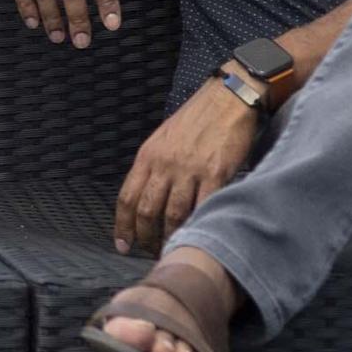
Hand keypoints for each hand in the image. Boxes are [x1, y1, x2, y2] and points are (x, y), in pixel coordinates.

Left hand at [113, 74, 258, 254]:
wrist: (228, 98)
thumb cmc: (196, 119)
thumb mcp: (163, 138)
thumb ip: (154, 167)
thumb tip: (147, 198)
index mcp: (148, 155)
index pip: (127, 197)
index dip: (123, 225)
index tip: (123, 245)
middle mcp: (165, 164)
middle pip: (147, 211)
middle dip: (146, 238)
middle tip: (151, 253)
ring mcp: (190, 169)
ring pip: (173, 214)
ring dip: (171, 238)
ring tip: (173, 250)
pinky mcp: (216, 173)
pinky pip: (203, 206)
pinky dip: (198, 224)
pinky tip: (197, 235)